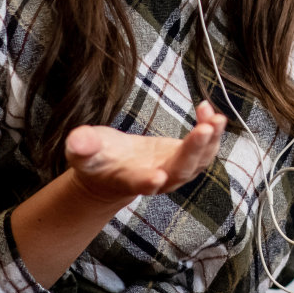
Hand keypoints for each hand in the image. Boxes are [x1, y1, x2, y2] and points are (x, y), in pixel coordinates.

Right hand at [62, 101, 227, 205]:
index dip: (148, 182)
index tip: (157, 178)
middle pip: (180, 170)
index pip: (140, 183)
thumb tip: (77, 140)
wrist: (113, 171)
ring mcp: (175, 170)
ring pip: (199, 161)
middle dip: (193, 151)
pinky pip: (204, 146)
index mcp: (129, 180)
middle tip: (204, 129)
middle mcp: (158, 180)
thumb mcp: (83, 153)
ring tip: (216, 118)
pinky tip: (207, 109)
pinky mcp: (185, 158)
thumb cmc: (97, 162)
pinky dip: (210, 130)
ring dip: (211, 141)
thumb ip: (82, 146)